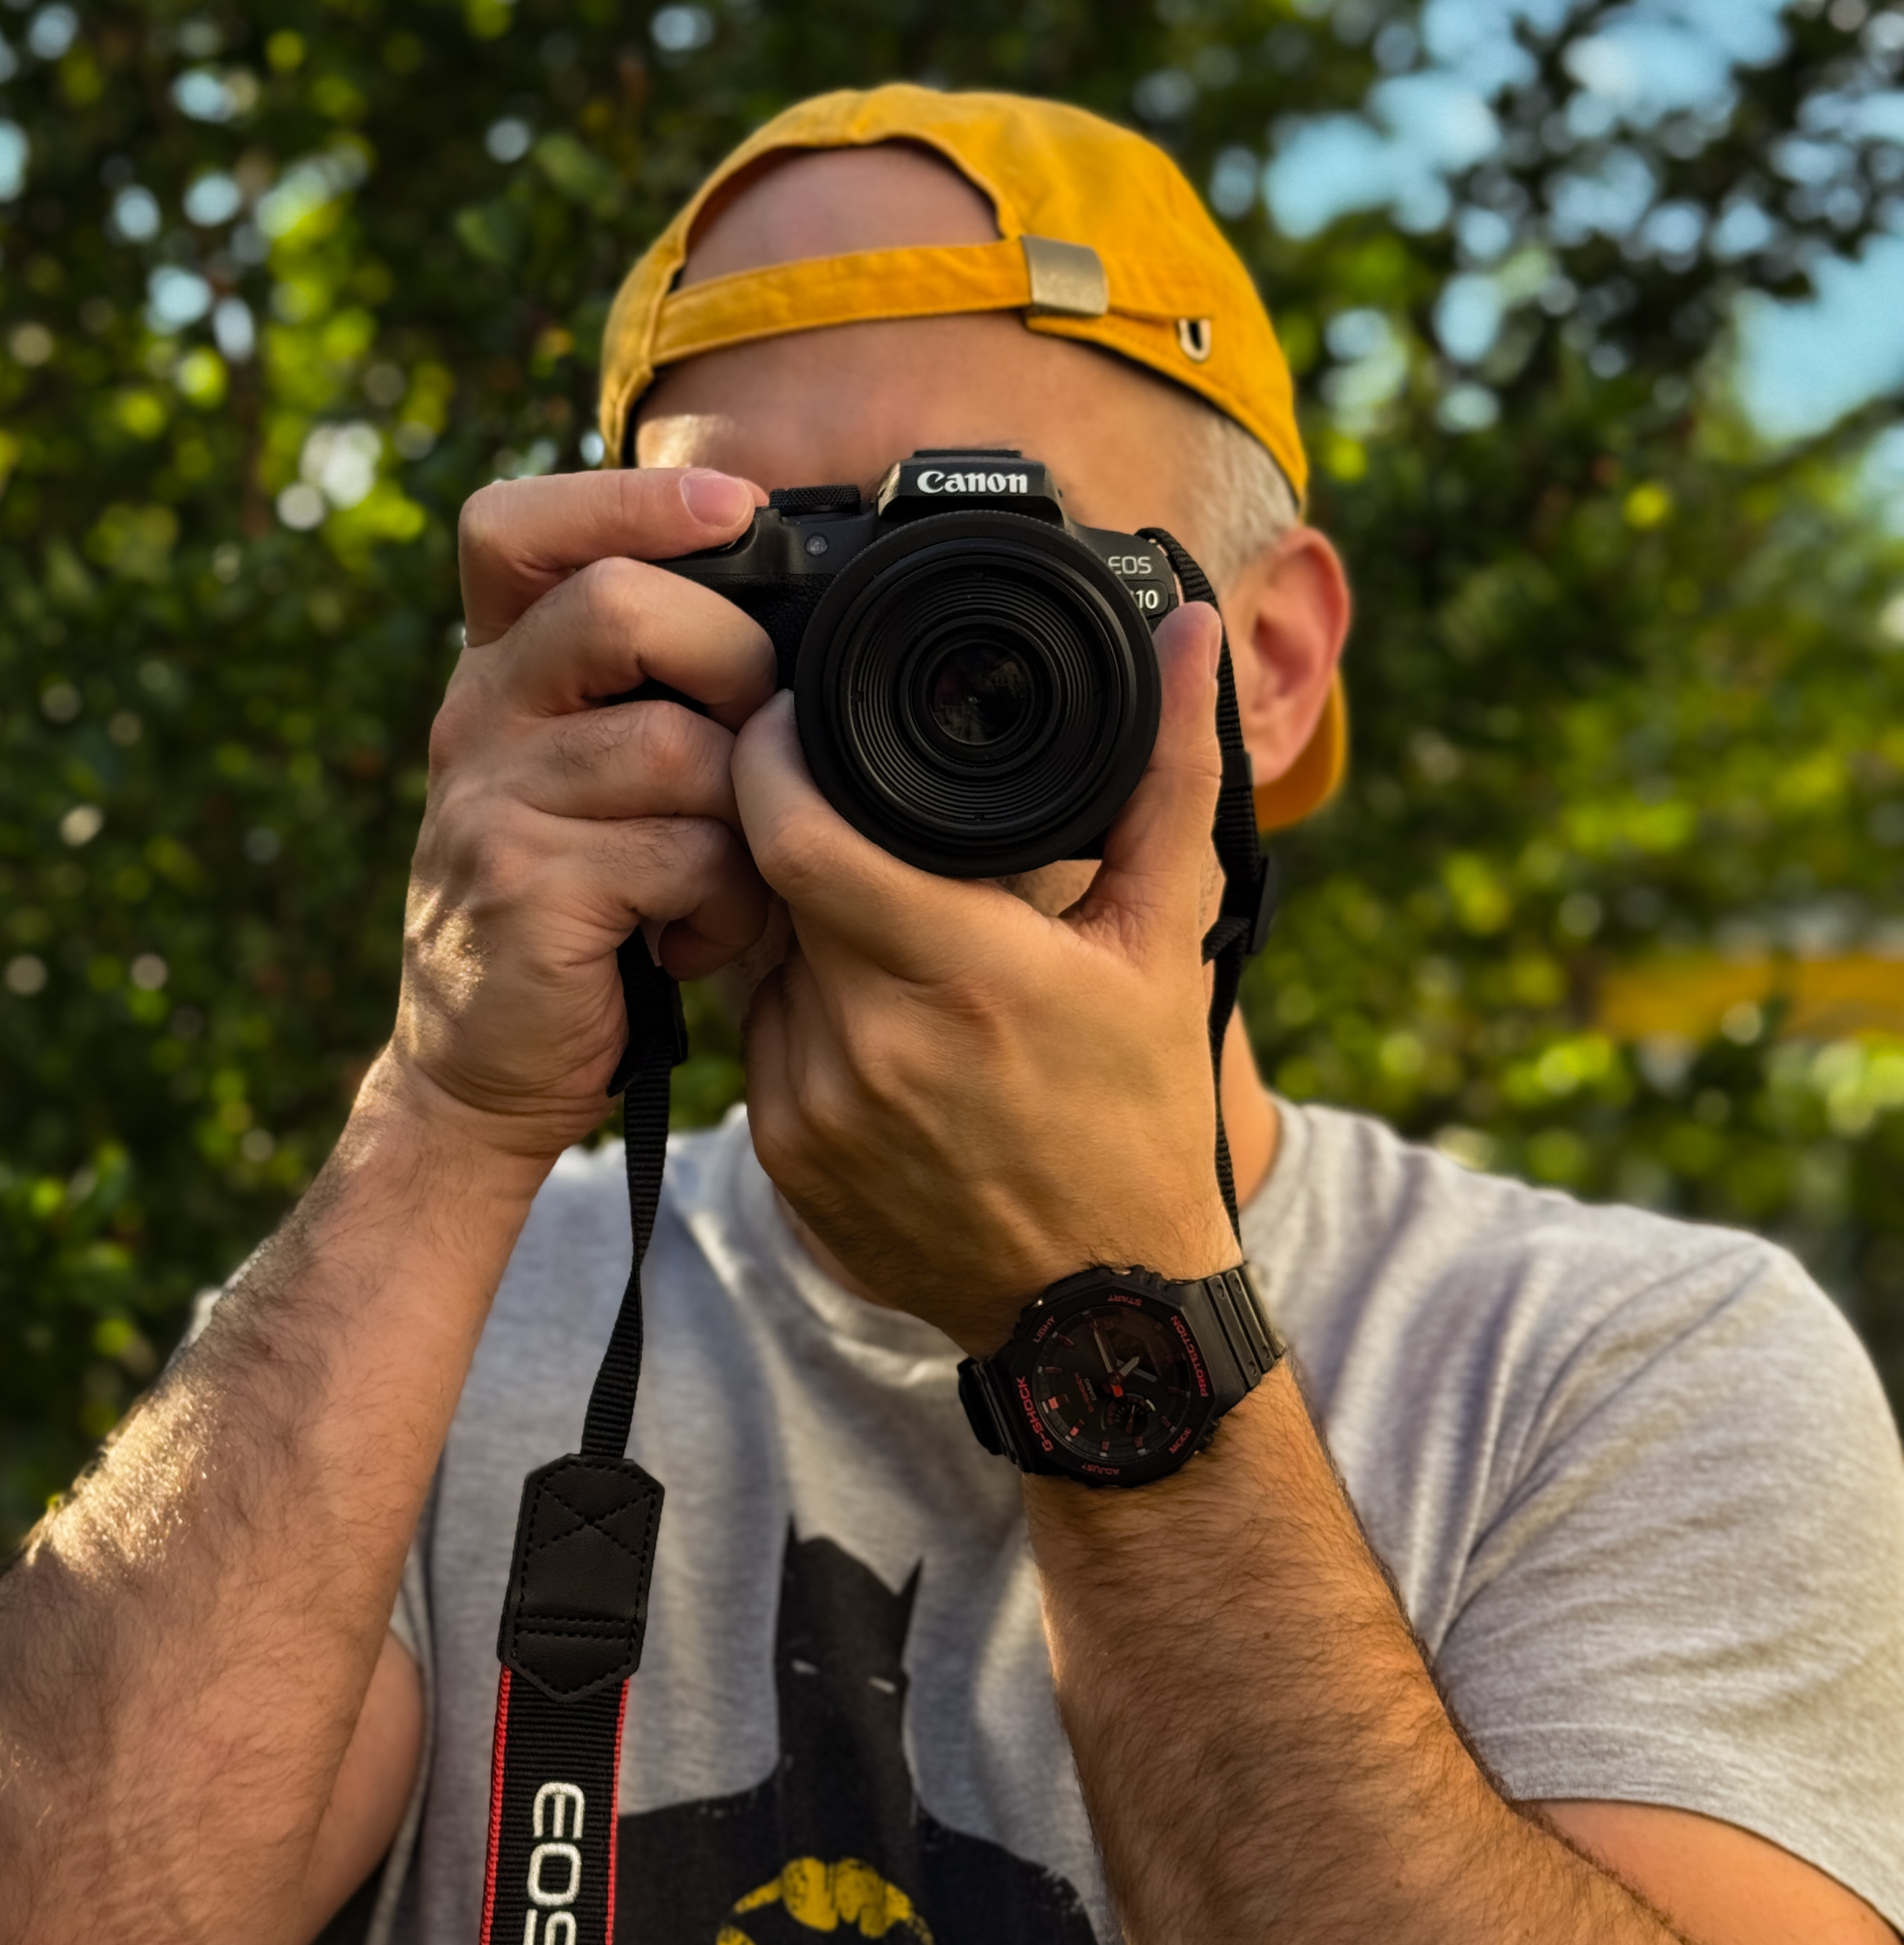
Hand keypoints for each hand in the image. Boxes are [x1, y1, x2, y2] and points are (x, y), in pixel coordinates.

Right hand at [391, 467, 780, 1168]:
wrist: (478, 1072)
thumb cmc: (573, 915)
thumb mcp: (592, 781)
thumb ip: (652, 695)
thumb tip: (798, 620)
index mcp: (498, 672)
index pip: (515, 528)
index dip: (627, 496)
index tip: (736, 505)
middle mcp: (479, 718)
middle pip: (617, 609)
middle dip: (730, 658)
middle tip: (757, 735)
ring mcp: (491, 803)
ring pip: (676, 746)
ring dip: (744, 817)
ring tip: (731, 879)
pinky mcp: (526, 891)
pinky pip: (683, 854)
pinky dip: (726, 904)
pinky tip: (700, 939)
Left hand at [731, 601, 1237, 1352]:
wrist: (1099, 1309)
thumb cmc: (1140, 1116)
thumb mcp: (1163, 941)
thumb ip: (1165, 773)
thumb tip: (1184, 636)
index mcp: (961, 972)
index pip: (796, 834)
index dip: (769, 758)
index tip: (783, 714)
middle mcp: (868, 1042)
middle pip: (777, 883)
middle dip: (805, 836)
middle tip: (864, 822)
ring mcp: (812, 1108)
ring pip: (762, 959)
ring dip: (806, 930)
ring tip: (896, 941)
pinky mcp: (782, 1159)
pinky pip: (760, 1040)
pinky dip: (803, 1011)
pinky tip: (879, 1024)